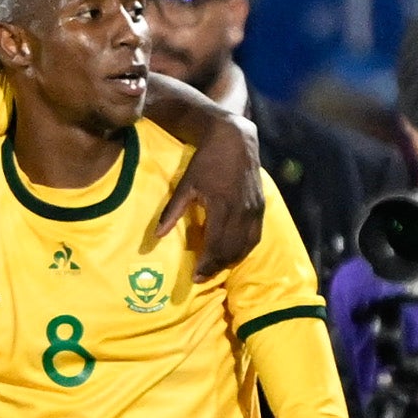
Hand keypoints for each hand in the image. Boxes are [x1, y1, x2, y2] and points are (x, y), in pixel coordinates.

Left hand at [160, 114, 263, 279]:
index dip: (206, 265)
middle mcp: (242, 210)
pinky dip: (244, 249)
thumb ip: (172, 212)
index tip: (195, 277)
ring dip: (231, 261)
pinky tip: (233, 255)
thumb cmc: (206, 161)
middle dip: (217, 267)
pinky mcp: (261, 207)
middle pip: (231, 250)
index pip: (216, 245)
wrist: (235, 140)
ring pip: (246, 246)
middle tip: (202, 277)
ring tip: (215, 269)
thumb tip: (156, 236)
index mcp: (222, 206)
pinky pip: (256, 236)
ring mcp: (254, 209)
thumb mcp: (186, 185)